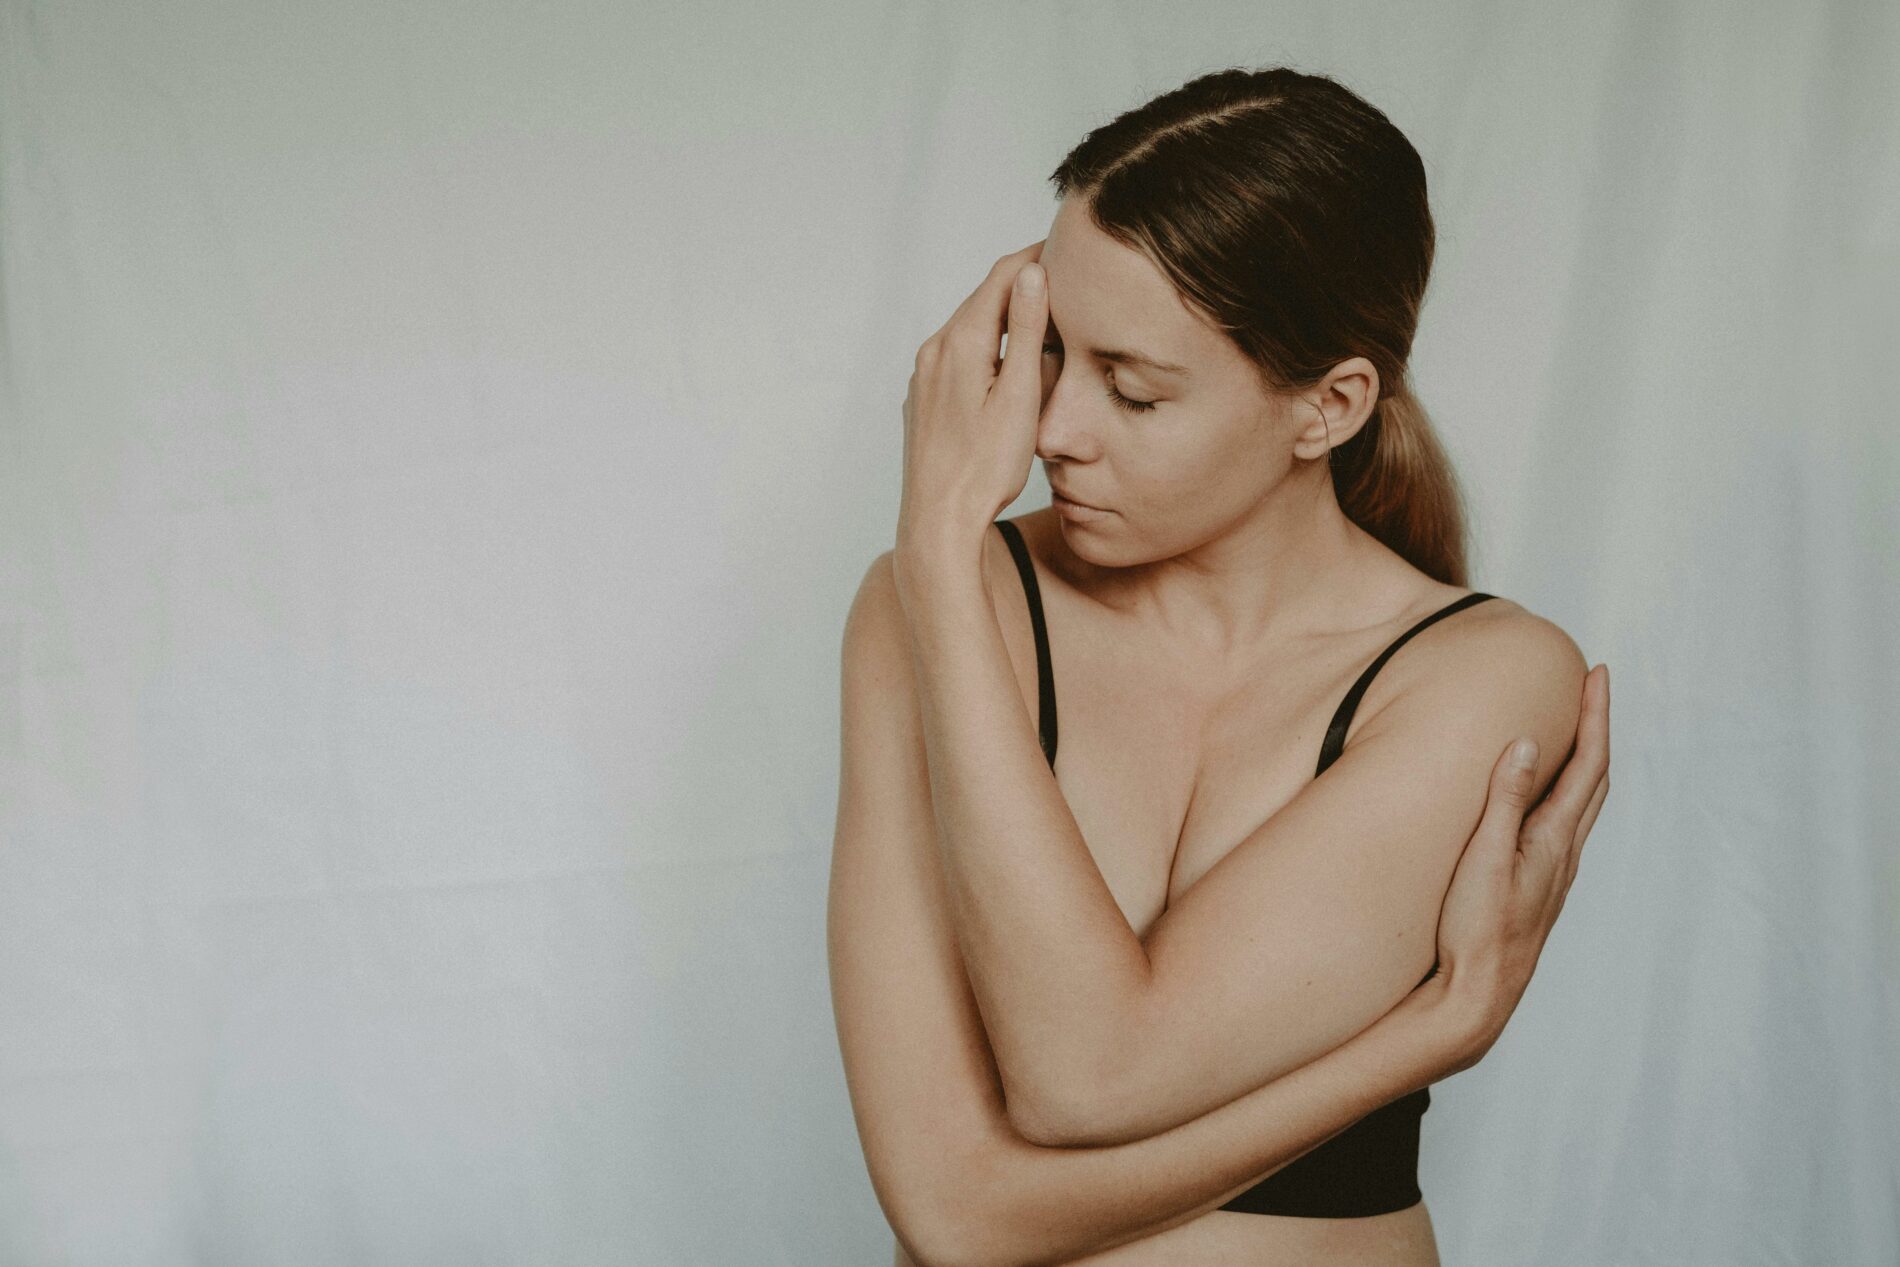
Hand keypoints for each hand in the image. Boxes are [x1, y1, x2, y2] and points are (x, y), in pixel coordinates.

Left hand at [897, 242, 1048, 556]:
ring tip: (1047, 328)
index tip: (1066, 250)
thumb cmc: (984, 469)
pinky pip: (958, 359)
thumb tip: (1032, 274)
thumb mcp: (1020, 396)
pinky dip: (988, 351)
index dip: (1036, 258)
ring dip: (1007, 323)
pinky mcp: (923, 400)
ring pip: (971, 331)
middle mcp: (934, 352)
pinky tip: (1011, 372)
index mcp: (959, 343)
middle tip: (1065, 285)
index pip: (1001, 278)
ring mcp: (924, 377)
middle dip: (1023, 288)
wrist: (938, 522)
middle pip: (984, 301)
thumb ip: (1028, 332)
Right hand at [1419, 663, 1611, 1073]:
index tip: (1598, 674)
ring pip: (1582, 804)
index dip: (1596, 716)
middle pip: (1595, 779)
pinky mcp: (1537, 886)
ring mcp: (1553, 873)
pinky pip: (1563, 824)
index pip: (1588, 764)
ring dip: (1584, 760)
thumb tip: (1526, 742)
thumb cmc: (1477, 930)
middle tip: (1592, 688)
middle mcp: (1563, 853)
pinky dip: (1565, 791)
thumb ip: (1504, 800)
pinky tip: (1545, 797)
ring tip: (1574, 730)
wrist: (1479, 995)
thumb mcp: (1484, 859)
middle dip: (1596, 729)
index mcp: (1554, 840)